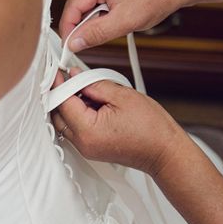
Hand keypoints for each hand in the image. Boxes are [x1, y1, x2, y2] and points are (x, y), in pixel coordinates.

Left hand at [51, 68, 185, 175]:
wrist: (164, 152)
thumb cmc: (151, 129)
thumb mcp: (122, 96)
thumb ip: (94, 84)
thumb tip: (76, 76)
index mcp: (88, 130)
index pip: (62, 102)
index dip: (60, 84)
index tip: (60, 71)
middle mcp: (83, 143)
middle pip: (57, 114)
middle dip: (62, 93)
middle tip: (71, 77)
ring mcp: (86, 148)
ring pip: (64, 122)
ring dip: (70, 104)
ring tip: (89, 90)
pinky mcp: (91, 148)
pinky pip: (75, 129)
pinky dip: (78, 114)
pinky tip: (93, 102)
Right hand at [58, 0, 187, 51]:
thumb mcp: (126, 21)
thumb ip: (97, 33)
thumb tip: (75, 42)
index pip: (73, 6)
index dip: (69, 29)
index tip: (68, 47)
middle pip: (77, 6)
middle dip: (84, 25)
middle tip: (91, 41)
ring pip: (86, 7)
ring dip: (94, 20)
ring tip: (114, 24)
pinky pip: (95, 3)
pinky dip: (101, 15)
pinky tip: (114, 18)